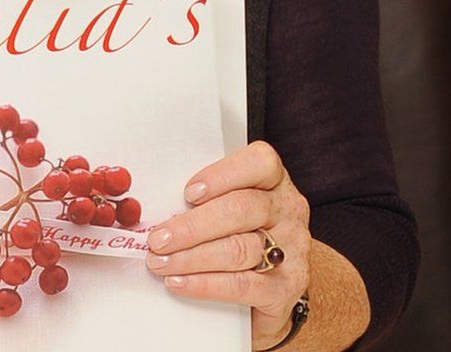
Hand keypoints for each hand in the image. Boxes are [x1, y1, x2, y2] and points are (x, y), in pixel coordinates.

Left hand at [144, 141, 310, 347]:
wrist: (273, 286)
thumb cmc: (242, 235)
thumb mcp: (231, 208)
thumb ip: (205, 200)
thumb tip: (157, 205)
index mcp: (274, 182)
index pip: (260, 163)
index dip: (222, 176)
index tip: (188, 193)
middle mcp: (288, 211)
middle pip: (241, 210)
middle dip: (192, 226)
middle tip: (157, 239)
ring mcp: (292, 250)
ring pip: (239, 249)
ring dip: (192, 257)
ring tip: (161, 262)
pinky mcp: (286, 287)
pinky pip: (243, 285)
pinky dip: (206, 284)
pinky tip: (180, 282)